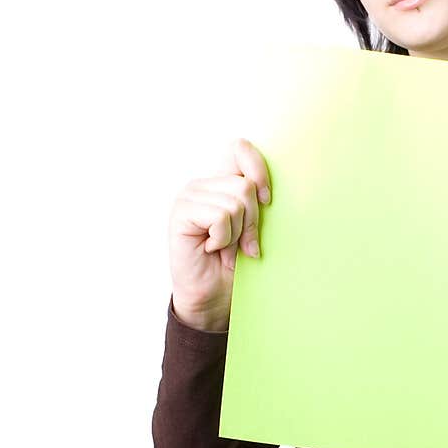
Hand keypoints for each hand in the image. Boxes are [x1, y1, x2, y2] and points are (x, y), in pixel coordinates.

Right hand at [168, 138, 271, 330]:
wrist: (213, 298)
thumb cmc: (233, 265)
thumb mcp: (252, 228)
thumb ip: (254, 202)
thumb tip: (265, 189)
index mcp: (220, 183)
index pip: (240, 149)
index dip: (259, 171)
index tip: (267, 201)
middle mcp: (202, 185)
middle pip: (245, 185)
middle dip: (251, 221)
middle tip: (240, 243)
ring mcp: (189, 197)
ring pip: (235, 203)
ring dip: (236, 234)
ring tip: (223, 248)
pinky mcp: (181, 213)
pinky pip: (220, 216)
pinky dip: (222, 239)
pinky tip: (210, 248)